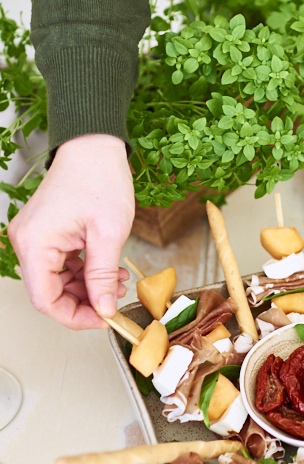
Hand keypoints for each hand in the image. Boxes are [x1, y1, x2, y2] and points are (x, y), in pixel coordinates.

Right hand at [8, 134, 134, 328]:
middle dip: (85, 300)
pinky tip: (107, 268)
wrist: (94, 145)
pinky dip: (82, 270)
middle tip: (115, 298)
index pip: (46, 300)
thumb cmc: (100, 178)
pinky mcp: (44, 231)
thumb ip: (103, 276)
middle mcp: (26, 241)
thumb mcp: (109, 233)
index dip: (75, 317)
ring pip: (56, 279)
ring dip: (87, 285)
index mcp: (36, 244)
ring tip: (117, 281)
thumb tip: (103, 309)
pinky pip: (58, 263)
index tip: (103, 319)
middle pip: (49, 291)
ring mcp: (33, 236)